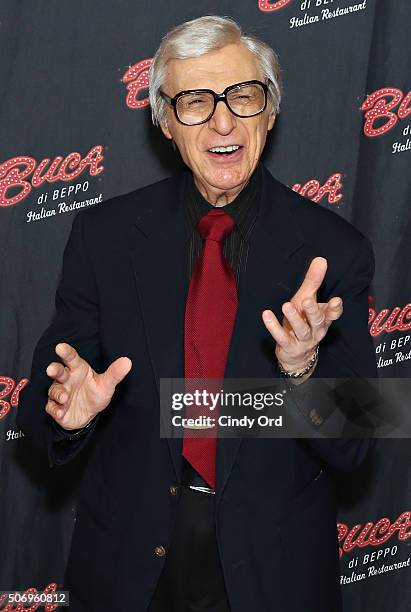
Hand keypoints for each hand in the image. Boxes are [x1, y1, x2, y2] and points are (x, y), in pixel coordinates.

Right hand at [45, 342, 131, 429]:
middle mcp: (66, 379)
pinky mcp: (56, 407)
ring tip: (64, 398)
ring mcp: (60, 393)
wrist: (88, 414)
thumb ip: (115, 373)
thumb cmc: (95, 393)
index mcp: (78, 369)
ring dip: (58, 393)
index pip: (71, 358)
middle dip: (54, 369)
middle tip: (52, 369)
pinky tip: (60, 411)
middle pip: (58, 371)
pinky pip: (52, 407)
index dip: (66, 352)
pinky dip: (54, 409)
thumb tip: (127, 361)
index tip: (60, 346)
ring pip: (54, 390)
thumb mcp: (106, 384)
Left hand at [262, 257, 342, 372]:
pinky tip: (266, 315)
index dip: (335, 308)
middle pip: (317, 321)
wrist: (297, 355)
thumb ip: (313, 282)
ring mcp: (303, 340)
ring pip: (301, 329)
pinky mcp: (289, 347)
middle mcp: (316, 330)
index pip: (332, 314)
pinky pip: (282, 337)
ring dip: (294, 318)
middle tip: (307, 300)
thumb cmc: (303, 322)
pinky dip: (274, 327)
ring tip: (286, 306)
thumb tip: (321, 260)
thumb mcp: (307, 300)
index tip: (336, 300)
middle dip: (313, 311)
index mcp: (323, 319)